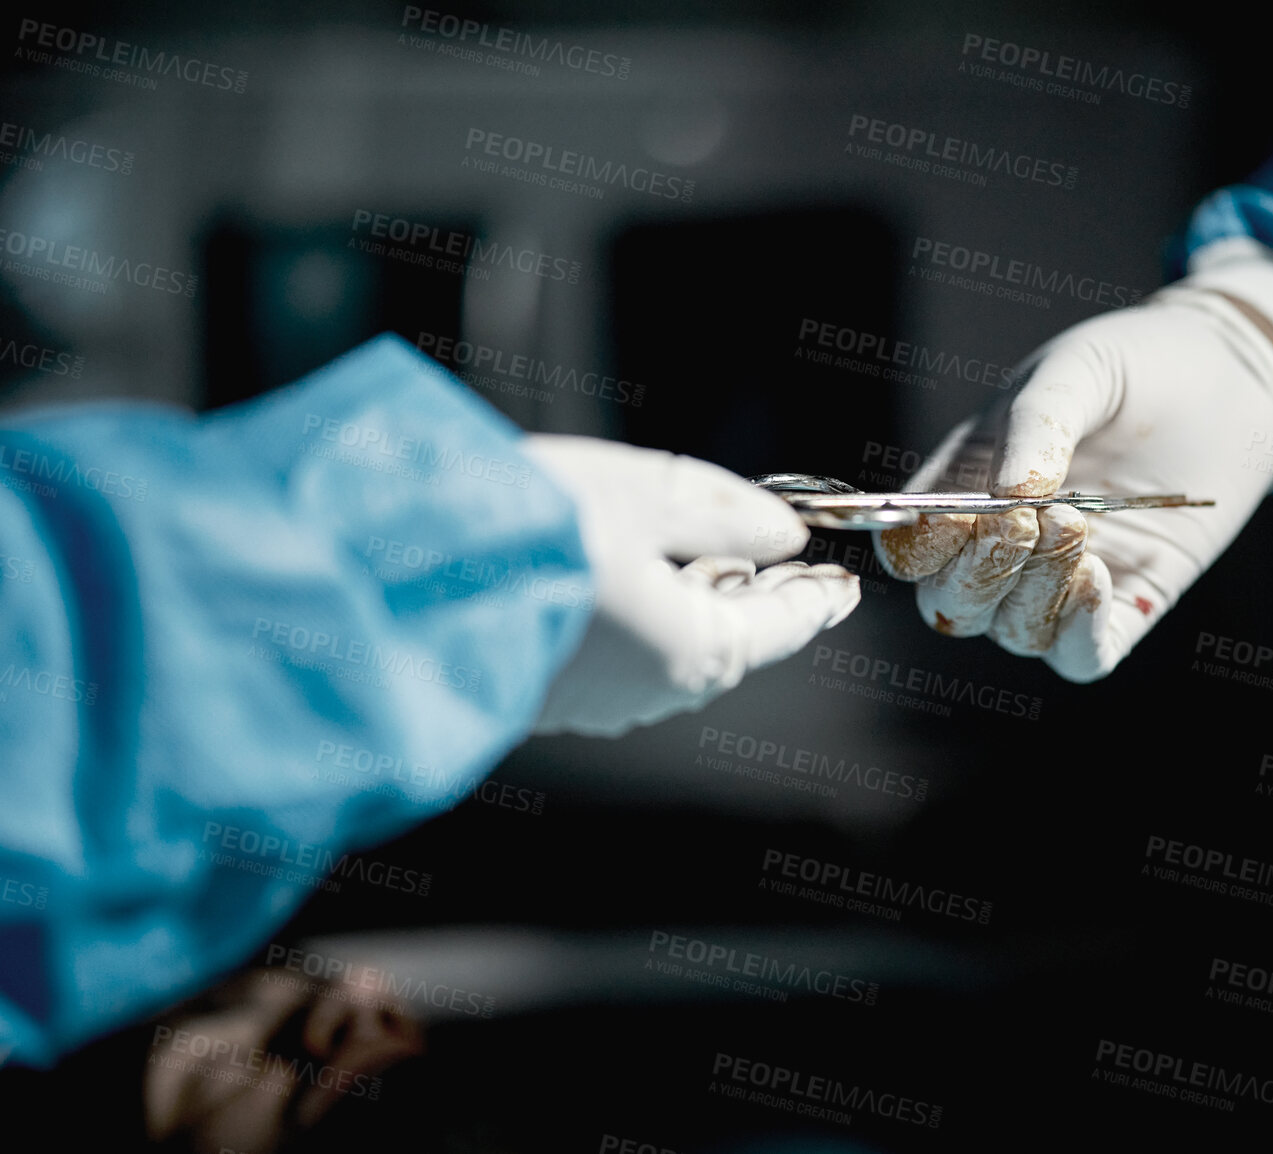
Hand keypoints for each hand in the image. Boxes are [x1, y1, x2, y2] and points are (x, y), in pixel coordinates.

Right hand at [521, 436, 859, 735]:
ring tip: (717, 558)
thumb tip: (783, 532)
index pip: (781, 624)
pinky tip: (635, 575)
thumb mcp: (650, 497)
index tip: (844, 583)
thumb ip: (728, 515)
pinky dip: (643, 610)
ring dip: (698, 598)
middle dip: (759, 594)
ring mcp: (594, 700)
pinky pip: (618, 649)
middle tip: (790, 563)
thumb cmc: (539, 530)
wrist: (408, 578)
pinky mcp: (544, 689)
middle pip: (729, 637)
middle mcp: (651, 690)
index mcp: (696, 650)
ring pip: (671, 643)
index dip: (816, 598)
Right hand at [874, 244, 1272, 681]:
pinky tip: (1097, 578)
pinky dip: (1076, 632)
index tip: (956, 515)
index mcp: (967, 486)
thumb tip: (1007, 492)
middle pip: (950, 605)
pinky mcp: (1126, 604)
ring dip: (1032, 591)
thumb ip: (1036, 421)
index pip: (909, 547)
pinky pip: (1079, 658)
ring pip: (1011, 631)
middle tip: (1026, 521)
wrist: (1230, 377)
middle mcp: (1005, 546)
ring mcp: (1062, 581)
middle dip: (977, 573)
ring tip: (1075, 524)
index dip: (915, 546)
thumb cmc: (1139, 365)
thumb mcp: (1079, 369)